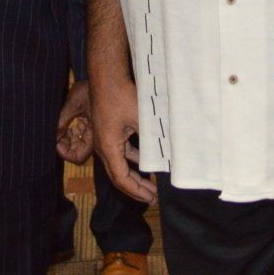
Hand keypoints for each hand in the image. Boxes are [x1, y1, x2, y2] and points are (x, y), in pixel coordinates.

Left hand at [56, 79, 92, 163]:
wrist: (104, 76)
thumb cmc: (91, 87)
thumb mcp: (73, 103)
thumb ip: (62, 121)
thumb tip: (53, 136)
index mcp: (95, 135)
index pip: (78, 157)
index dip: (66, 154)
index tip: (56, 143)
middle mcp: (96, 136)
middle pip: (78, 152)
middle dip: (65, 146)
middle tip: (57, 135)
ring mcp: (94, 131)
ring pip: (78, 144)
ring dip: (68, 139)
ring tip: (61, 128)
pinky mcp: (92, 124)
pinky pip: (80, 135)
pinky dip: (71, 132)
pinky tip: (68, 123)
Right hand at [90, 75, 156, 203]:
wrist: (106, 76)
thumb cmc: (121, 96)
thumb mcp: (141, 119)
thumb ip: (153, 138)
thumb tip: (170, 152)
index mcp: (108, 148)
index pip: (121, 179)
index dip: (136, 191)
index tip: (150, 198)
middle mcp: (103, 146)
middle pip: (117, 175)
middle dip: (134, 188)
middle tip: (151, 197)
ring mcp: (104, 138)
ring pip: (118, 164)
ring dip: (133, 174)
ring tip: (149, 183)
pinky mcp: (108, 130)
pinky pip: (120, 151)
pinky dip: (132, 159)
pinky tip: (145, 159)